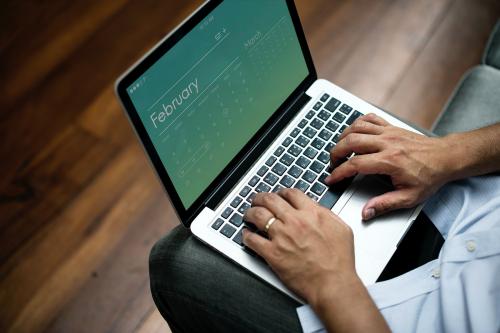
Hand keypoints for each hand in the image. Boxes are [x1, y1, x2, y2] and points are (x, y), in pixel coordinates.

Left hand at [242, 189, 355, 304]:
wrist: (333, 283)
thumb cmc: (339, 262)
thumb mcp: (341, 229)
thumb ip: (326, 214)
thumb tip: (316, 208)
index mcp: (312, 213)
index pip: (290, 193)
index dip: (281, 192)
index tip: (278, 196)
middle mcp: (295, 221)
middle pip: (270, 199)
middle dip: (260, 198)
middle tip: (257, 200)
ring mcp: (282, 237)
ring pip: (257, 215)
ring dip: (250, 213)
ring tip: (248, 215)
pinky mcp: (272, 254)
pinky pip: (252, 240)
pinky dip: (246, 235)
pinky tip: (246, 235)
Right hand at [325, 113, 452, 219]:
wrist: (446, 157)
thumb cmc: (429, 176)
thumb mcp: (409, 197)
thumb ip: (385, 205)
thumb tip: (366, 212)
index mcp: (390, 161)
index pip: (355, 164)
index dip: (339, 173)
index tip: (331, 179)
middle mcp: (387, 143)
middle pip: (351, 141)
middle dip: (335, 153)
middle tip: (333, 164)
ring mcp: (388, 132)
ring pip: (356, 127)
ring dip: (343, 137)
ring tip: (340, 150)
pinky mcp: (391, 127)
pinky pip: (369, 119)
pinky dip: (357, 124)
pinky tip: (354, 133)